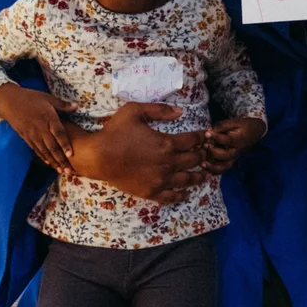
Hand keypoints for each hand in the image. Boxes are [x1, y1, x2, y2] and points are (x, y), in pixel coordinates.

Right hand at [0, 84, 76, 173]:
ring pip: (44, 150)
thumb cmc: (30, 97)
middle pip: (52, 146)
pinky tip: (49, 163)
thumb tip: (77, 106)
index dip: (65, 144)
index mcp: (48, 117)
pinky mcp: (26, 137)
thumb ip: (62, 104)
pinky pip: (36, 149)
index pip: (59, 133)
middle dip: (61, 159)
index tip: (71, 155)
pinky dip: (43, 157)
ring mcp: (32, 134)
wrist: (9, 101)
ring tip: (61, 170)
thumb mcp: (48, 97)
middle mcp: (41, 128)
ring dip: (53, 161)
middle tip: (69, 170)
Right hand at [68, 101, 206, 204]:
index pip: (192, 141)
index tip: (206, 136)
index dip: (201, 137)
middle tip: (206, 154)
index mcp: (166, 143)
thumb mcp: (135, 111)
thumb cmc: (115, 132)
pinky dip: (181, 195)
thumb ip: (159, 110)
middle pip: (194, 160)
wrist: (99, 156)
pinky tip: (185, 193)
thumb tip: (181, 112)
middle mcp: (168, 163)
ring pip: (187, 180)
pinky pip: (171, 196)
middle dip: (202, 155)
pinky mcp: (151, 191)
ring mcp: (161, 179)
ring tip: (204, 175)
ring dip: (198, 176)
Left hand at [203, 116, 266, 174]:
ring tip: (202, 164)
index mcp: (239, 140)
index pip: (227, 140)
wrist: (256, 132)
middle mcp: (237, 151)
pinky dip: (215, 172)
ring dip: (213, 167)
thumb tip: (208, 130)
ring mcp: (235, 157)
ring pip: (225, 166)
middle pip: (226, 156)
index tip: (206, 133)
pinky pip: (224, 169)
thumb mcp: (235, 121)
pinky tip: (206, 170)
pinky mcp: (232, 161)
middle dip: (214, 152)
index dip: (216, 137)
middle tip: (205, 145)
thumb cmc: (243, 125)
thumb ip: (222, 126)